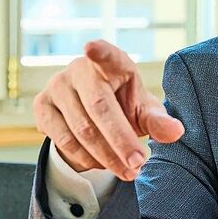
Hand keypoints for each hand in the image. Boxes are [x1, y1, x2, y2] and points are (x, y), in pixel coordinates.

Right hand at [33, 39, 185, 180]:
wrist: (92, 115)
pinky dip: (85, 158)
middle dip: (121, 141)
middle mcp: (80, 69)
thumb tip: (176, 132)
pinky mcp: (41, 105)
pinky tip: (101, 164)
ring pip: (81, 130)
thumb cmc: (124, 107)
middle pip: (99, 108)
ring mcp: (57, 85)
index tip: (91, 47)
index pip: (106, 54)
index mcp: (112, 63)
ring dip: (106, 157)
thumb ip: (158, 121)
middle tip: (137, 165)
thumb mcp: (144, 112)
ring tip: (126, 171)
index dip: (99, 51)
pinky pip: (62, 140)